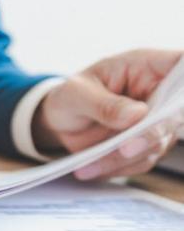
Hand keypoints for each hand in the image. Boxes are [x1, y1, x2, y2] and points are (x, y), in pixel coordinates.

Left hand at [32, 49, 182, 179]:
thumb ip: (104, 103)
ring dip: (127, 157)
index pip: (180, 62)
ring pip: (158, 142)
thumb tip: (136, 114)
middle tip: (125, 149)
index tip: (175, 101)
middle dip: (152, 134)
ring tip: (93, 162)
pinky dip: (117, 167)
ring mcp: (157, 121)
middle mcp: (159, 93)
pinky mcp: (147, 145)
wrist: (58, 121)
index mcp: (146, 66)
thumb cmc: (70, 96)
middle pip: (175, 113)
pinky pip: (141, 161)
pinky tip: (91, 168)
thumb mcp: (76, 93)